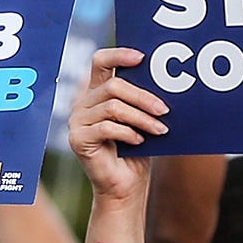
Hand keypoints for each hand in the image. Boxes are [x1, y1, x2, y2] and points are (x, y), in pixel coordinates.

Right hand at [68, 48, 165, 198]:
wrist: (124, 187)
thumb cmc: (136, 152)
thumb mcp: (141, 119)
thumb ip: (142, 99)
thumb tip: (163, 81)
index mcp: (97, 93)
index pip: (100, 62)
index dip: (119, 55)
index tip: (142, 58)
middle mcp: (83, 104)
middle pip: (114, 86)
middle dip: (143, 97)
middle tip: (164, 110)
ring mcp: (77, 121)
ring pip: (113, 107)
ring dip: (141, 118)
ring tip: (160, 129)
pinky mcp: (77, 139)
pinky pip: (107, 127)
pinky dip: (128, 133)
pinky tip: (140, 141)